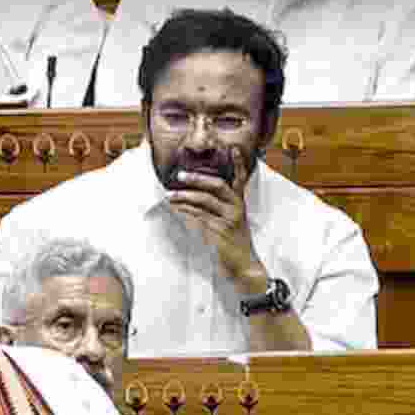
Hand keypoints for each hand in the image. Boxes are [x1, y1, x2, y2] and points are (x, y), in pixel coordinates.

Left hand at [165, 146, 263, 284]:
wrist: (243, 266)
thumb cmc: (233, 244)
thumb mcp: (231, 223)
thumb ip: (217, 209)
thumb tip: (190, 199)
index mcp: (239, 203)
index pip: (241, 179)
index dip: (238, 163)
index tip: (233, 149)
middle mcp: (236, 207)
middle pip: (217, 185)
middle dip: (197, 179)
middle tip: (179, 176)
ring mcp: (229, 218)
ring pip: (205, 200)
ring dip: (185, 196)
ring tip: (170, 195)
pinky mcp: (220, 230)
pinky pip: (200, 216)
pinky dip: (186, 211)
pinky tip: (176, 209)